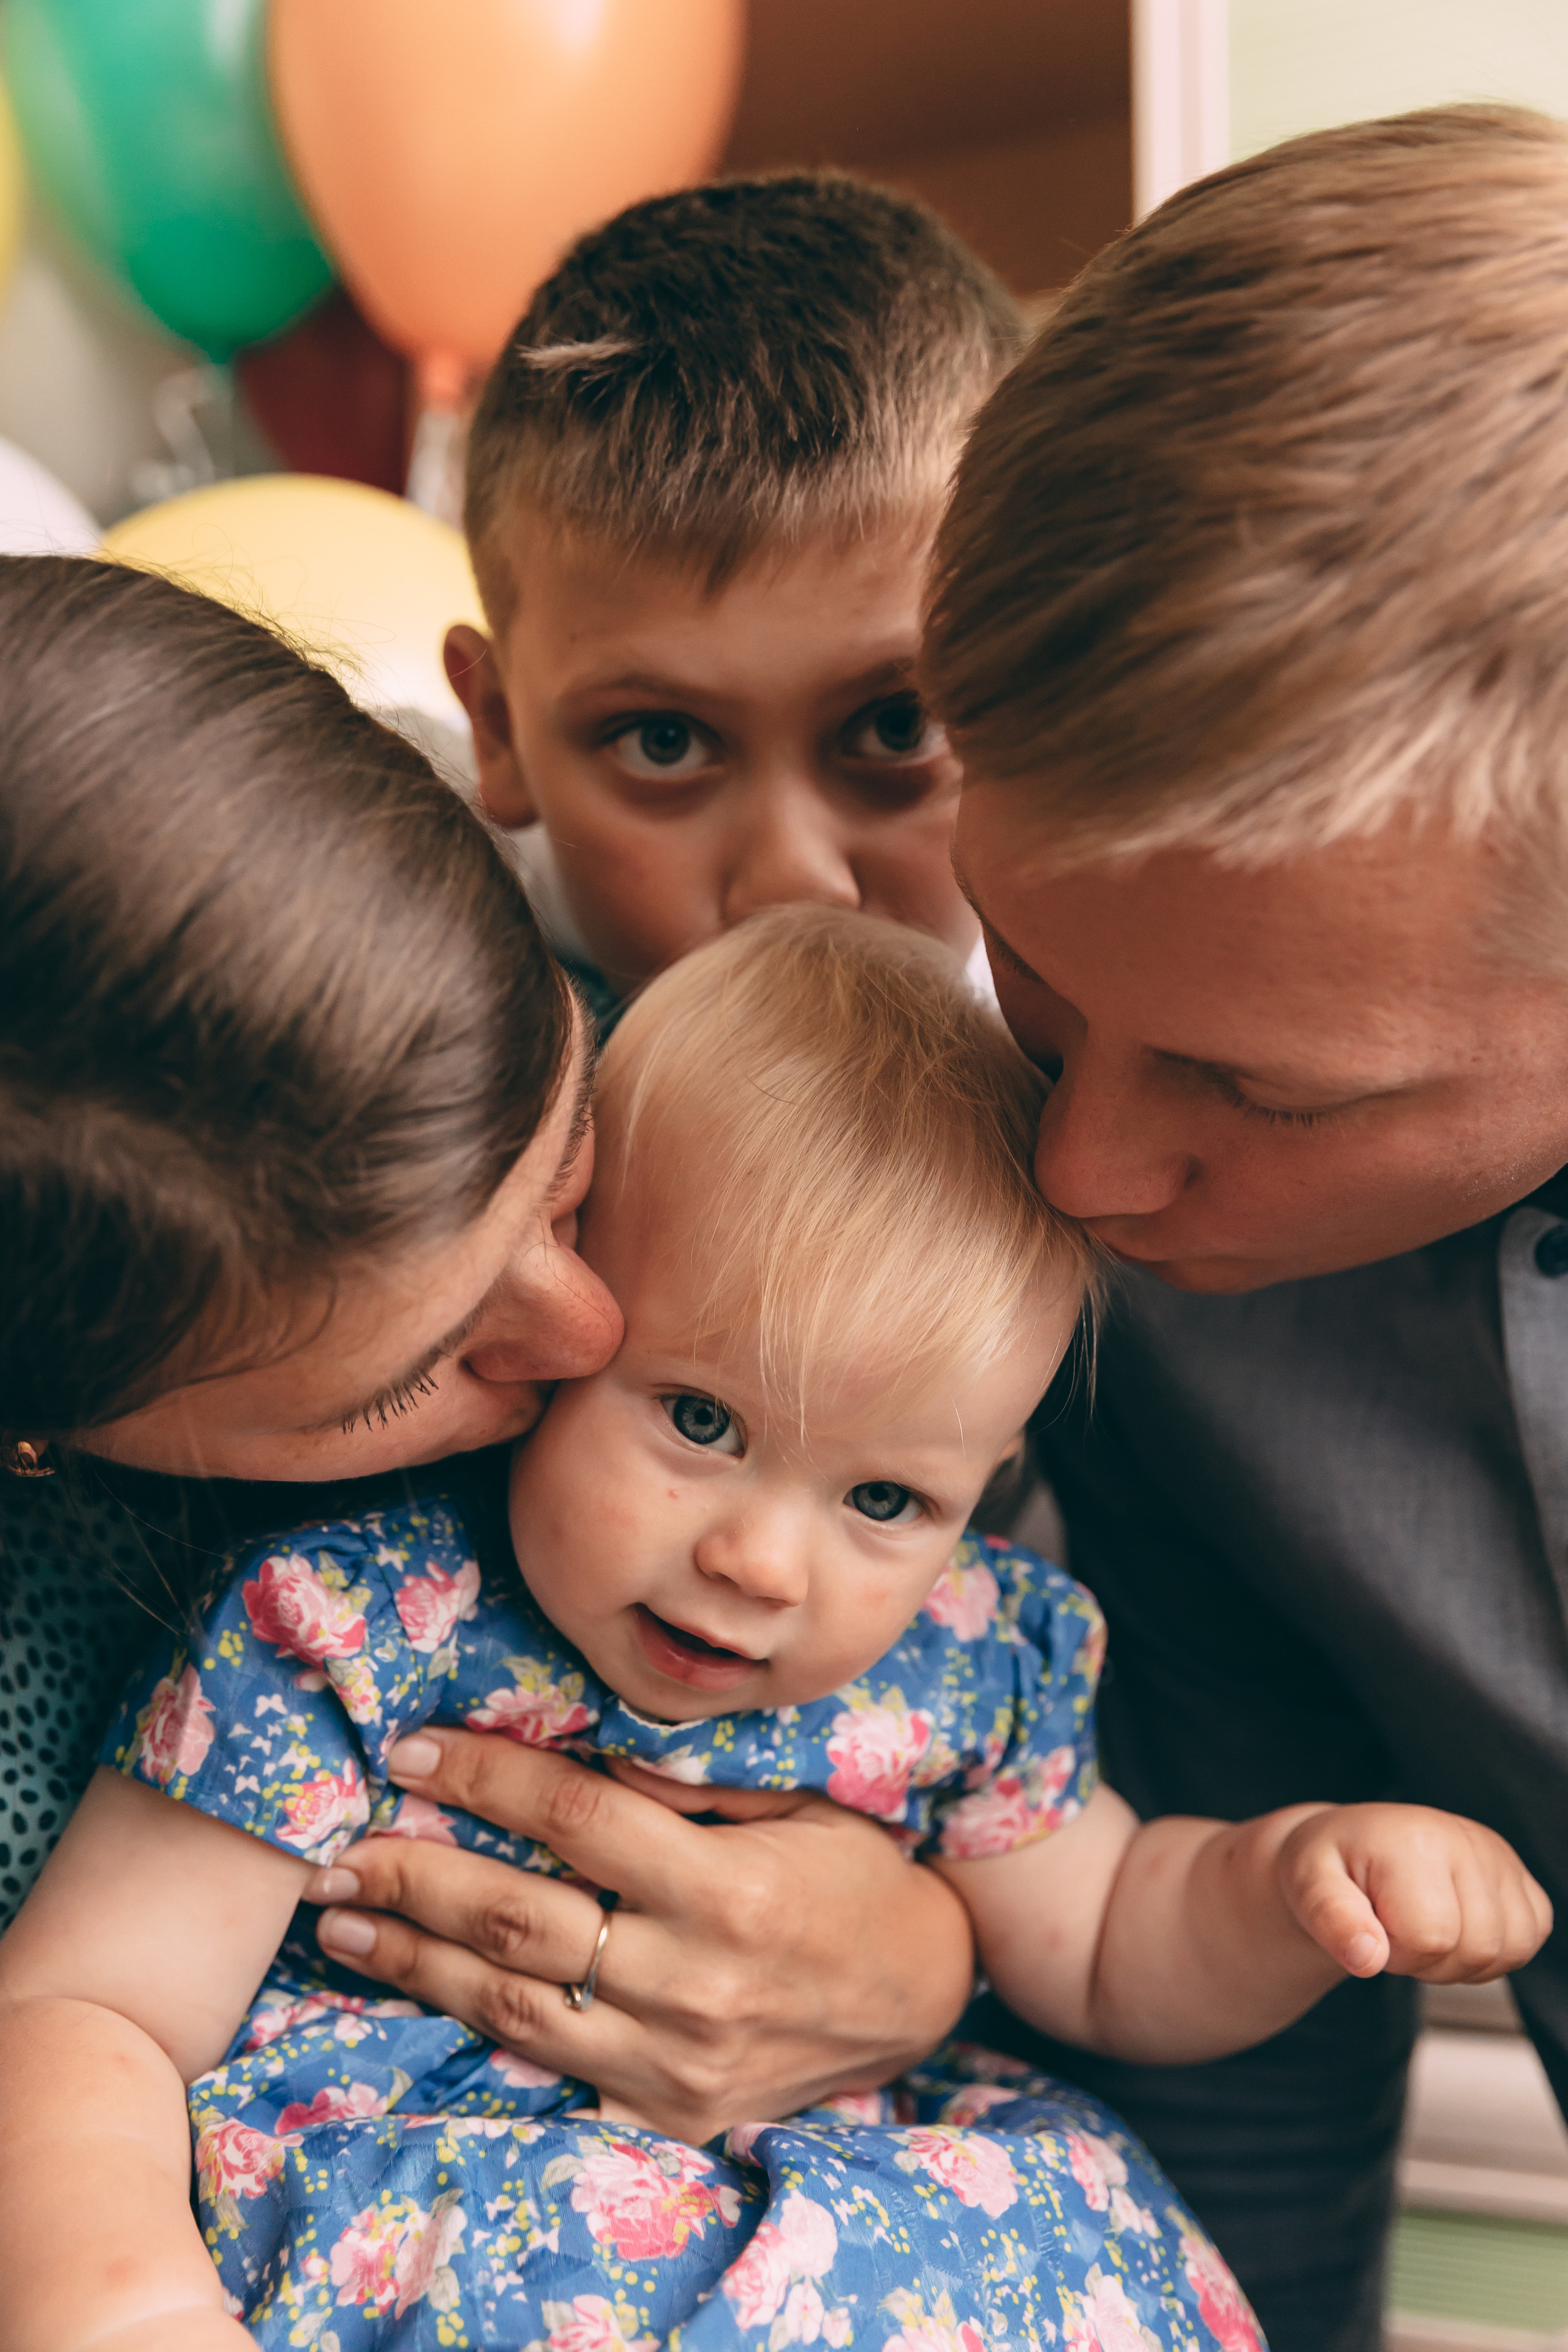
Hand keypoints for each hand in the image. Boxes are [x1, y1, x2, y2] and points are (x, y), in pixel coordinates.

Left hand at [303, 1727, 974, 2141]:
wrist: (917, 1999)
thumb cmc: (853, 1877)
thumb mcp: (798, 1806)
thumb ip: (696, 1783)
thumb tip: (592, 1748)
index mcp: (733, 1890)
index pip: (580, 1821)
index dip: (490, 1777)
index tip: (416, 1749)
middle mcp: (698, 1982)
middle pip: (523, 1920)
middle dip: (417, 1872)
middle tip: (337, 1842)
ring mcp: (676, 2061)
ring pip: (514, 2005)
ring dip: (414, 1958)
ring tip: (343, 1917)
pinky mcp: (665, 2111)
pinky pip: (549, 2065)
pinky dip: (470, 2025)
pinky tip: (412, 1987)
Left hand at [1277, 1803, 1551, 1982]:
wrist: (1350, 1848)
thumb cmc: (1329, 1866)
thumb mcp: (1307, 1886)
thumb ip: (1330, 1920)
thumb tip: (1366, 1958)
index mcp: (1414, 1838)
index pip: (1431, 1937)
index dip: (1395, 1952)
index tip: (1371, 1927)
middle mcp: (1467, 1839)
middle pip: (1477, 1949)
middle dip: (1428, 1961)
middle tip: (1395, 1930)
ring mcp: (1500, 1857)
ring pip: (1509, 1951)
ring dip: (1460, 1961)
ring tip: (1422, 1927)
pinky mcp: (1520, 1877)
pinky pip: (1530, 1940)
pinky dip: (1494, 1953)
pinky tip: (1456, 1928)